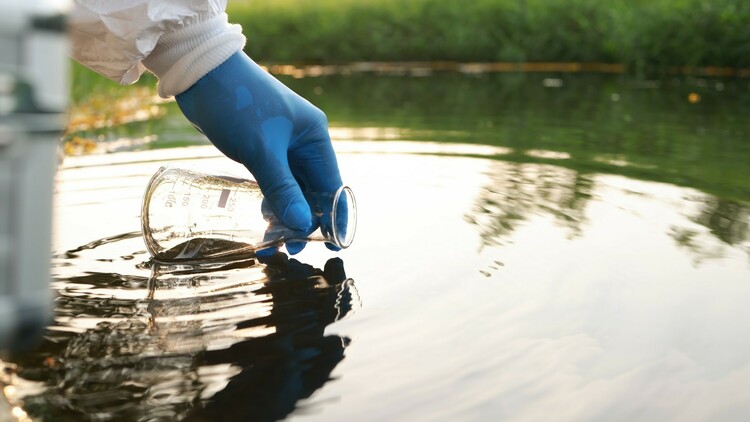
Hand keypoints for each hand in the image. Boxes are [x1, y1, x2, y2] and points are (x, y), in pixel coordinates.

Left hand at [175, 51, 342, 253]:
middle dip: (303, 220)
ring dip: (284, 213)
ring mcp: (282, 145)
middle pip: (312, 190)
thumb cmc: (236, 104)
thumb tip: (302, 225)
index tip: (331, 245)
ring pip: (292, 189)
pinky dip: (270, 200)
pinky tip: (262, 219)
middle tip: (289, 247)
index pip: (333, 185)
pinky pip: (273, 182)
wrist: (201, 73)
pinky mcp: (261, 148)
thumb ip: (282, 189)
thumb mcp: (261, 150)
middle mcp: (304, 142)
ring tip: (271, 240)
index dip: (333, 216)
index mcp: (314, 136)